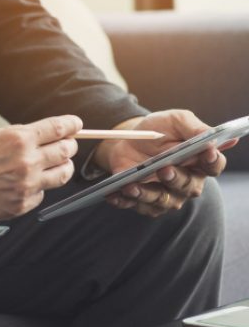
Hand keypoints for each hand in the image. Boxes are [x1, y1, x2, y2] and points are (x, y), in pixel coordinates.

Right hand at [0, 115, 81, 223]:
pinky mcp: (21, 205)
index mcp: (18, 138)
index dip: (71, 124)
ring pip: (62, 174)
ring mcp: (27, 185)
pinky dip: (38, 188)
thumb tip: (34, 135)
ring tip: (56, 164)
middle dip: (68, 145)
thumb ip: (14, 136)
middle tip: (66, 144)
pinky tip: (27, 183)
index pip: (58, 128)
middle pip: (66, 150)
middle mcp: (27, 161)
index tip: (76, 124)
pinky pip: (42, 194)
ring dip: (62, 166)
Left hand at [94, 110, 232, 217]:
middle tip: (164, 169)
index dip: (212, 161)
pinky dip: (124, 201)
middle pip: (188, 187)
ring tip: (131, 186)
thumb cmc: (158, 129)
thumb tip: (211, 137)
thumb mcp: (175, 120)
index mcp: (199, 162)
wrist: (129, 140)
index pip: (213, 165)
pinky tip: (113, 194)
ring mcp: (167, 195)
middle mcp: (187, 182)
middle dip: (176, 179)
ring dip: (146, 194)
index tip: (207, 153)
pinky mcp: (145, 202)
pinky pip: (136, 206)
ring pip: (162, 201)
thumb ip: (193, 127)